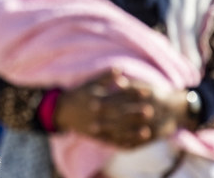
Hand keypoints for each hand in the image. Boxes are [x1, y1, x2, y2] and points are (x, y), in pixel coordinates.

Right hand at [53, 70, 191, 147]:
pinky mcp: (96, 136)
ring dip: (131, 131)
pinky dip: (122, 143)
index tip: (148, 91)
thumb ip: (105, 77)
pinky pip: (111, 141)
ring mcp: (96, 126)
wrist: (62, 111)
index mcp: (97, 98)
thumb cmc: (79, 94)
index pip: (119, 94)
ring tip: (147, 131)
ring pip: (116, 130)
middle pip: (119, 113)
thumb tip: (120, 70)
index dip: (133, 93)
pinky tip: (134, 144)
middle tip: (151, 111)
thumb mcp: (90, 83)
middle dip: (134, 112)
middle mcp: (97, 113)